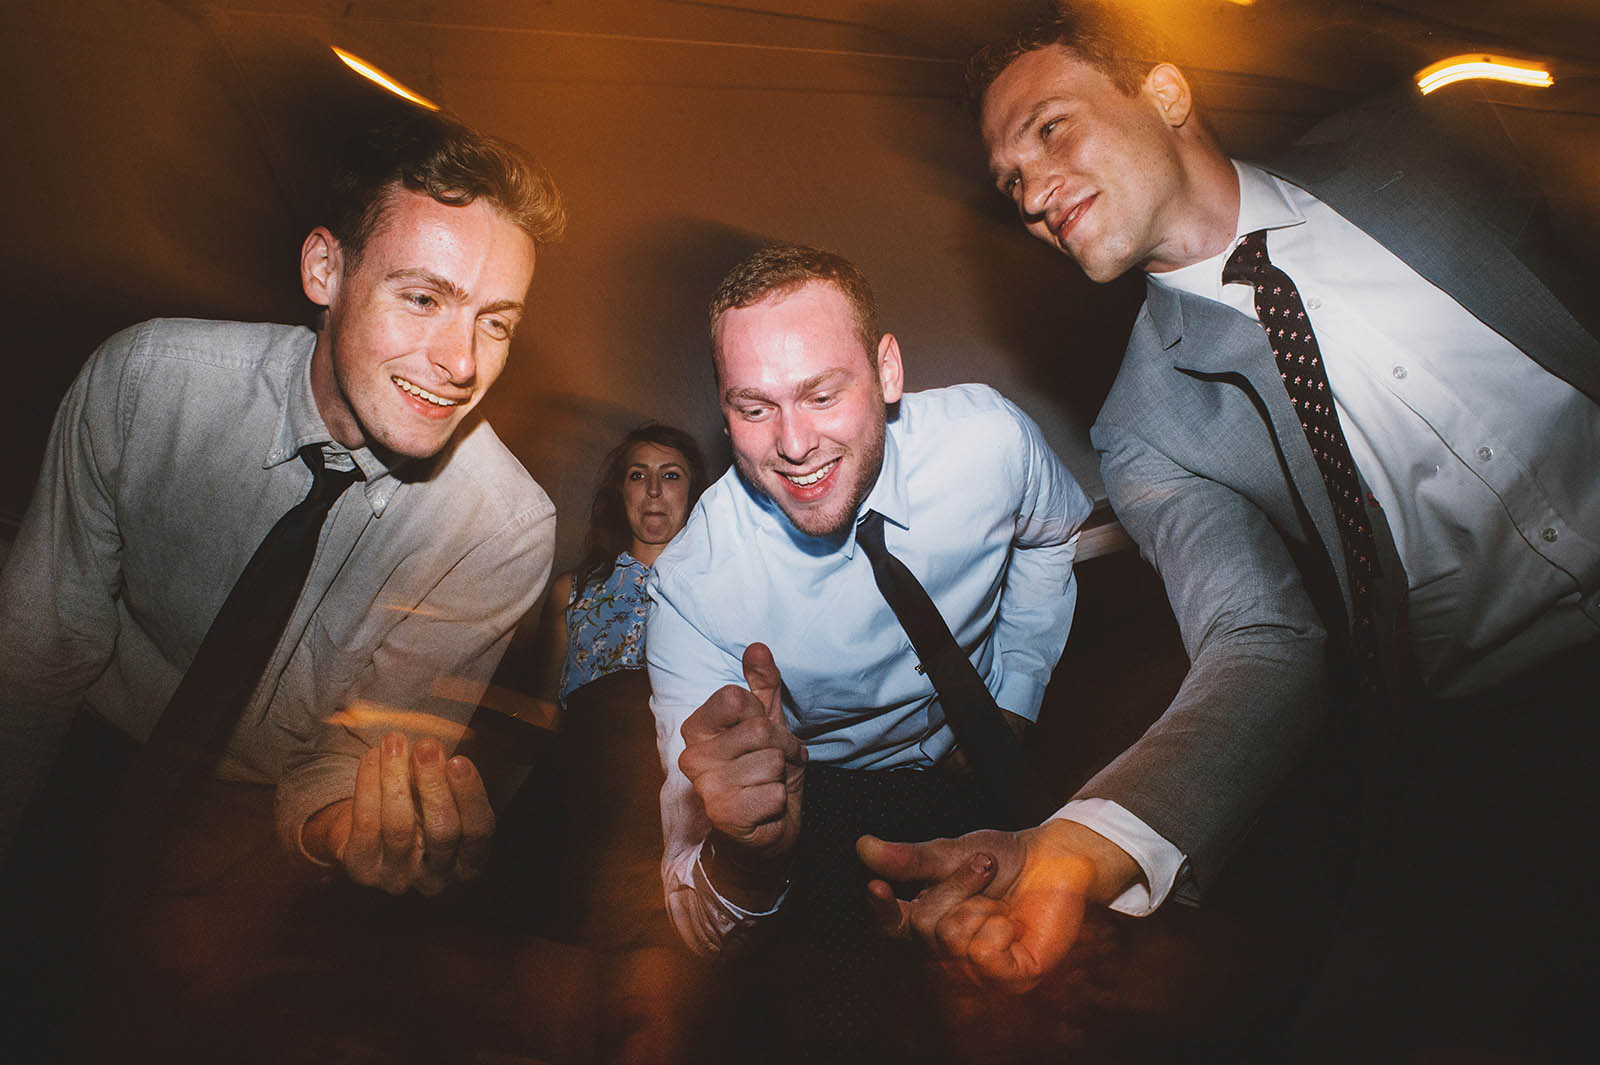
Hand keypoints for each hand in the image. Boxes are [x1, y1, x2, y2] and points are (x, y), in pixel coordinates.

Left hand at [304, 730, 495, 895]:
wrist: (371, 835)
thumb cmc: (419, 812)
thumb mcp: (443, 800)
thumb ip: (445, 781)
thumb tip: (431, 751)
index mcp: (468, 863)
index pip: (478, 831)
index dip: (470, 795)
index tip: (458, 761)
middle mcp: (436, 879)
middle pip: (442, 831)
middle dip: (434, 784)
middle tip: (426, 746)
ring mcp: (398, 878)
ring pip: (399, 826)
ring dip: (396, 776)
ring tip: (395, 742)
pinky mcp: (362, 870)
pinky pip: (365, 822)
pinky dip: (368, 783)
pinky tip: (373, 756)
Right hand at [678, 643, 805, 906]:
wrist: (761, 836)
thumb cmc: (761, 776)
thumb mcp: (766, 725)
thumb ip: (762, 685)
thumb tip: (758, 646)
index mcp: (697, 729)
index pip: (735, 698)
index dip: (762, 718)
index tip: (759, 738)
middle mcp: (693, 757)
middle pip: (760, 730)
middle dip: (781, 750)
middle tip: (771, 769)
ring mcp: (706, 787)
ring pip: (771, 761)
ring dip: (782, 777)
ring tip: (767, 789)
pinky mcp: (725, 815)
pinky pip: (774, 792)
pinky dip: (780, 802)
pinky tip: (764, 811)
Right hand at [856, 819, 1135, 992]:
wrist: (1057, 860)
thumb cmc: (1005, 858)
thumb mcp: (951, 852)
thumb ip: (911, 858)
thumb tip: (863, 848)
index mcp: (929, 921)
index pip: (892, 926)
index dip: (880, 910)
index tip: (876, 887)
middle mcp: (949, 950)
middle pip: (924, 926)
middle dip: (953, 888)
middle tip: (983, 865)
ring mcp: (980, 968)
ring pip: (952, 939)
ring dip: (978, 904)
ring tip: (1001, 894)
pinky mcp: (1011, 977)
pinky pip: (984, 957)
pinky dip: (998, 930)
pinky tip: (1013, 922)